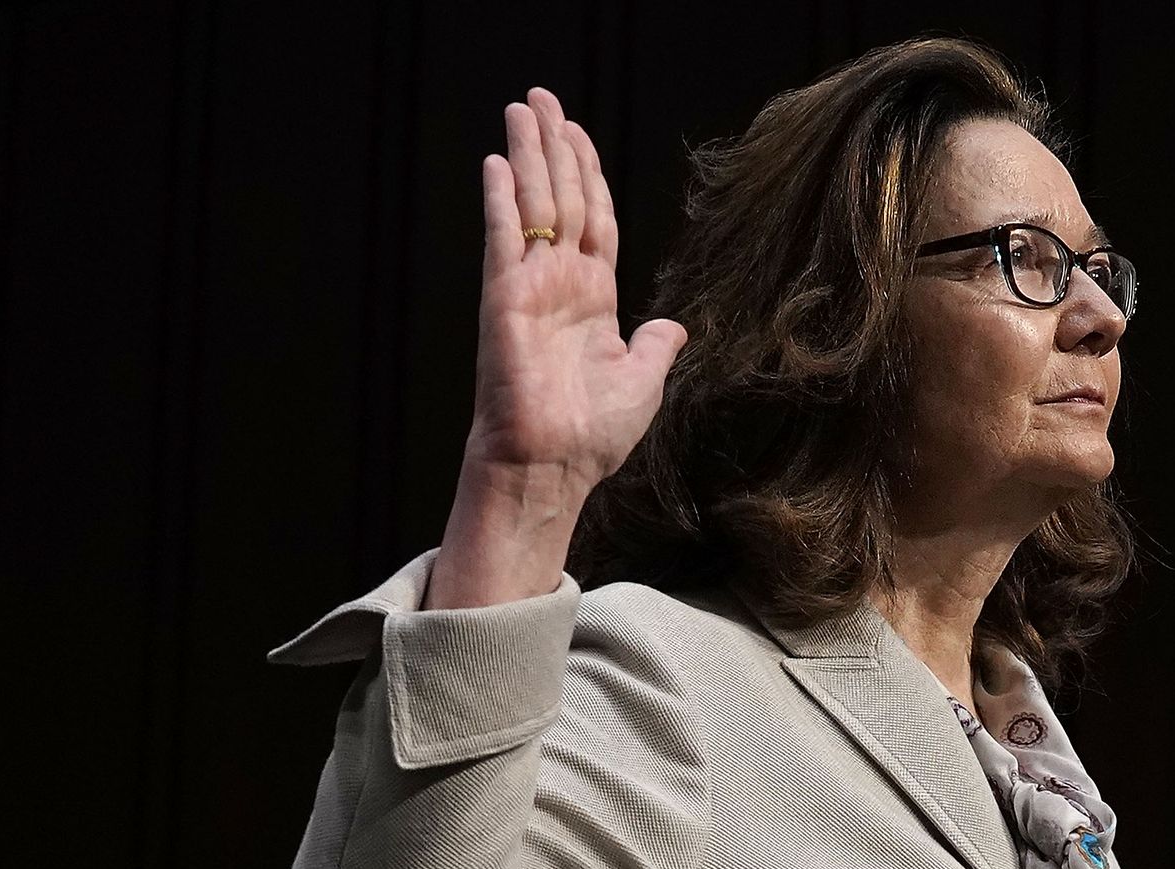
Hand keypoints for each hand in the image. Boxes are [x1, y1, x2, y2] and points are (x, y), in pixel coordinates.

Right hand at [468, 87, 686, 497]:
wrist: (552, 465)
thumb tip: (674, 328)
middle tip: (541, 97)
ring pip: (533, 206)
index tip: (577, 132)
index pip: (593, 218)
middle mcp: (560, 285)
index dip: (588, 173)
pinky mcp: (504, 299)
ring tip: (523, 107)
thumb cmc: (591, 435)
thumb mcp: (643, 383)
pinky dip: (501, 199)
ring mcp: (529, 288)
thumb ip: (655, 347)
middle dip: (554, 145)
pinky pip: (504, 238)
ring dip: (530, 154)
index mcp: (593, 299)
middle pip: (561, 198)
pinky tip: (500, 162)